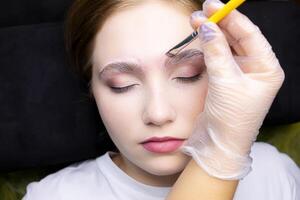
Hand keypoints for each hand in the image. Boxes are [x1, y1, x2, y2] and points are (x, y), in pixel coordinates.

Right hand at [181, 0, 284, 179]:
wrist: (218, 145)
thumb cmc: (231, 118)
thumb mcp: (226, 82)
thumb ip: (217, 52)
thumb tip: (208, 27)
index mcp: (266, 68)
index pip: (250, 34)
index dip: (231, 18)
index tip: (213, 6)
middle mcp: (255, 69)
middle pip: (238, 38)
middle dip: (219, 24)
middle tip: (201, 12)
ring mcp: (239, 74)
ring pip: (226, 46)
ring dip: (212, 34)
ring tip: (196, 22)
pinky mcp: (224, 81)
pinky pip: (217, 57)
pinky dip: (208, 48)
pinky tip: (200, 38)